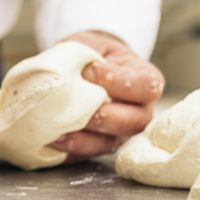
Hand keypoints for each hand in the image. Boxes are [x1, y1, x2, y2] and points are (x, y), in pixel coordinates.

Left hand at [49, 31, 163, 161]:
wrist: (77, 72)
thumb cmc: (88, 57)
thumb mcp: (90, 45)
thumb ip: (87, 54)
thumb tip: (77, 75)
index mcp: (144, 81)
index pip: (148, 86)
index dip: (120, 81)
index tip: (92, 70)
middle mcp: (138, 110)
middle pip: (136, 122)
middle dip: (105, 116)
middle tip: (78, 105)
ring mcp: (119, 132)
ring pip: (111, 144)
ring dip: (84, 138)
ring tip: (59, 128)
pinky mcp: (97, 146)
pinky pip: (87, 154)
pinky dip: (69, 150)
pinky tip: (52, 139)